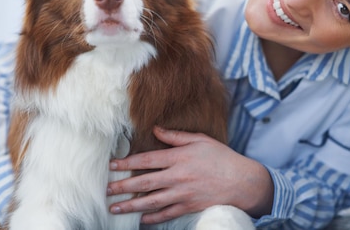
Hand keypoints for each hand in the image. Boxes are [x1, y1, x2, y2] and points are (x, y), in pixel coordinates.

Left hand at [107, 126, 273, 224]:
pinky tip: (141, 220)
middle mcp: (178, 177)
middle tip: (107, 189)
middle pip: (144, 182)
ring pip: (152, 201)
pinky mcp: (189, 207)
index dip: (127, 163)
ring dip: (132, 205)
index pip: (147, 160)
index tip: (112, 165)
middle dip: (123, 186)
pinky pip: (167, 214)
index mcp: (178, 158)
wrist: (242, 182)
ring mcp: (183, 194)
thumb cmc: (221, 157)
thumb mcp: (199, 140)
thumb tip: (156, 129)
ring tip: (115, 208)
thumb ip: (175, 136)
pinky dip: (153, 218)